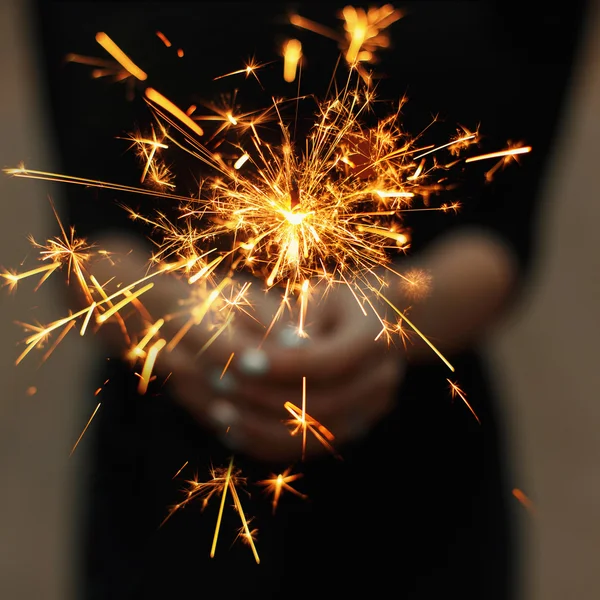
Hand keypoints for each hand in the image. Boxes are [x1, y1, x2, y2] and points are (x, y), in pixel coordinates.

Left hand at [203, 280, 405, 462]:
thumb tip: (279, 346)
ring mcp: (372, 409)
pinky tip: (235, 431)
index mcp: (375, 339)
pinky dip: (272, 442)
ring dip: (263, 426)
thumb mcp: (320, 299)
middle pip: (323, 402)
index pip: (326, 361)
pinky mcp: (354, 427)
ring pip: (316, 433)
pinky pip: (311, 447)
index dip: (283, 364)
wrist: (374, 326)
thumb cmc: (337, 304)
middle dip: (266, 396)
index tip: (241, 360)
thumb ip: (298, 322)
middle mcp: (382, 379)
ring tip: (220, 411)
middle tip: (221, 384)